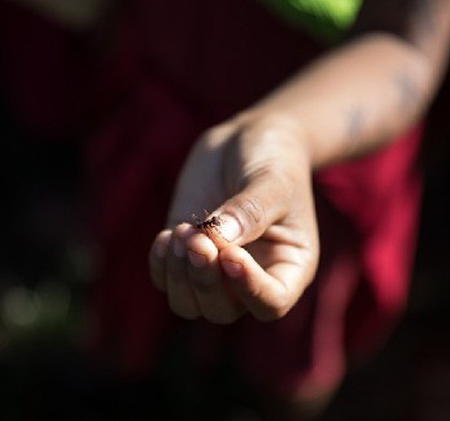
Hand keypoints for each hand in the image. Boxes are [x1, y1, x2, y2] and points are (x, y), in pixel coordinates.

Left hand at [148, 113, 318, 323]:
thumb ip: (248, 211)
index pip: (271, 303)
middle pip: (222, 310)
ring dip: (178, 276)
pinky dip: (161, 265)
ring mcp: (216, 268)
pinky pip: (166, 281)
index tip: (230, 254)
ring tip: (180, 231)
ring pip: (190, 304)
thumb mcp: (272, 180)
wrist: (247, 139)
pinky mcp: (186, 253)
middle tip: (195, 238)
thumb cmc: (274, 158)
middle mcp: (252, 276)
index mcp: (288, 266)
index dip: (248, 290)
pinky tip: (166, 235)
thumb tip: (216, 240)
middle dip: (203, 280)